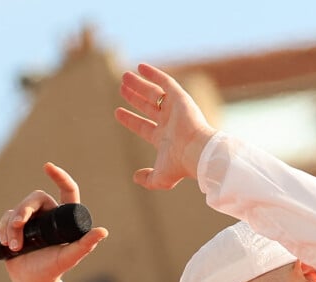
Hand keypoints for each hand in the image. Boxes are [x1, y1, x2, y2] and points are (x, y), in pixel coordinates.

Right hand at [0, 162, 107, 281]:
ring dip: (12, 226)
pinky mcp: (15, 225)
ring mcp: (32, 219)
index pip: (67, 191)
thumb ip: (85, 245)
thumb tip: (103, 231)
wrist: (31, 281)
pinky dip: (4, 229)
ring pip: (18, 209)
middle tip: (17, 226)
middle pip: (35, 198)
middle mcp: (49, 215)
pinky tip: (6, 243)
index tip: (48, 167)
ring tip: (14, 246)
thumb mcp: (69, 257)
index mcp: (65, 218)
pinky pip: (6, 217)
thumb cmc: (53, 269)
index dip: (60, 176)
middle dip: (24, 210)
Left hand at [115, 63, 215, 189]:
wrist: (197, 153)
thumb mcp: (160, 178)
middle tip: (121, 88)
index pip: (143, 126)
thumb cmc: (180, 166)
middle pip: (147, 106)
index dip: (130, 119)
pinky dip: (154, 74)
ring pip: (153, 93)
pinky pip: (165, 82)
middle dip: (134, 97)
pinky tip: (140, 67)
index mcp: (163, 139)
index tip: (117, 112)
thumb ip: (147, 179)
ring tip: (124, 76)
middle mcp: (169, 123)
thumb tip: (136, 178)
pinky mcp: (180, 99)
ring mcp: (174, 110)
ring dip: (139, 84)